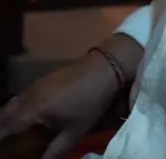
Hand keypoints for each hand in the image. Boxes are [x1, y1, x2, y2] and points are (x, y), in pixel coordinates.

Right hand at [0, 33, 142, 158]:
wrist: (102, 69)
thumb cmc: (89, 102)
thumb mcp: (74, 132)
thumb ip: (55, 151)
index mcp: (34, 109)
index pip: (8, 126)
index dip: (0, 136)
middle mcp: (31, 95)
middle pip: (7, 112)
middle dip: (1, 126)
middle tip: (2, 140)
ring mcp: (37, 84)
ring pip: (14, 101)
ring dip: (7, 115)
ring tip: (6, 129)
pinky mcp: (45, 78)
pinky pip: (23, 94)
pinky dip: (16, 106)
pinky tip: (22, 112)